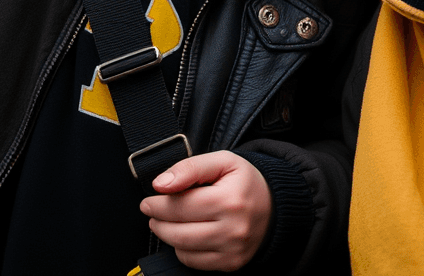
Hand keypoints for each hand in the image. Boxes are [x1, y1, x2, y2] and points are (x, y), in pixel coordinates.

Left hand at [140, 151, 272, 270]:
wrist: (275, 206)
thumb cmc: (245, 182)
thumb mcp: (223, 161)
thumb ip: (190, 167)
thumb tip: (161, 184)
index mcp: (230, 199)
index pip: (181, 205)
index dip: (158, 203)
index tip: (149, 200)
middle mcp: (233, 227)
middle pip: (178, 230)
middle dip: (158, 220)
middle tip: (152, 211)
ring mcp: (232, 249)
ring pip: (182, 248)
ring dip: (166, 234)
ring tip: (165, 222)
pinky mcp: (230, 263)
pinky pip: (193, 261)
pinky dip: (182, 249)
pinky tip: (185, 234)